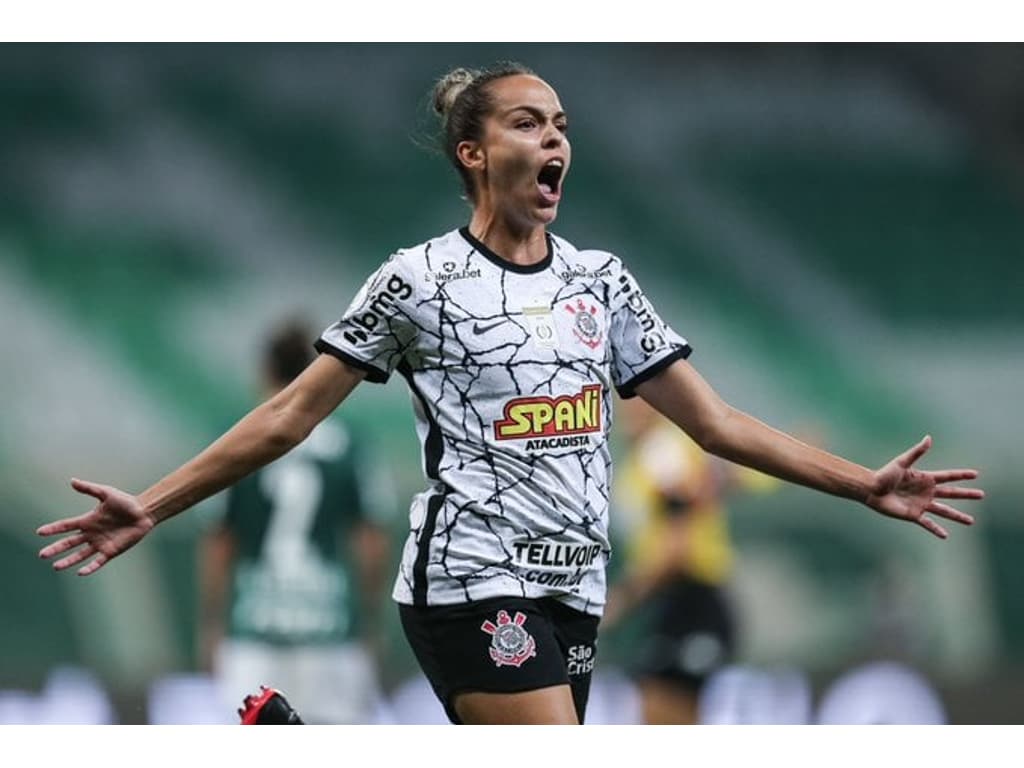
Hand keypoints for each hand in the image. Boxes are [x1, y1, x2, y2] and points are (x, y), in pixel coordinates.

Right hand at [37, 478, 155, 574]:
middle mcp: (91, 534)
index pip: (66, 526)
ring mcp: (100, 543)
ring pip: (80, 555)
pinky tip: (81, 572)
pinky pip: (98, 561)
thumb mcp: (106, 493)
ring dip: (68, 561)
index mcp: (88, 520)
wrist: (144, 512)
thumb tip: (72, 480)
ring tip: (56, 567)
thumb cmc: (126, 502)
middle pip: (69, 543)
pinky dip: (90, 567)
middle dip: (56, 548)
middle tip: (42, 555)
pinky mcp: (111, 551)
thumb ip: (89, 489)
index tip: (40, 532)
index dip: (53, 529)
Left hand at [866, 436, 983, 538]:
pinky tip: (945, 535)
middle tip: (981, 495)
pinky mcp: (913, 515)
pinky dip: (936, 529)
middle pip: (951, 494)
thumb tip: (929, 438)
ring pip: (944, 511)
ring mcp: (921, 504)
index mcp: (925, 478)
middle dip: (966, 494)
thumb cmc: (884, 474)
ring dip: (957, 516)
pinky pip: (928, 524)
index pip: (948, 476)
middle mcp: (926, 492)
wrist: (871, 490)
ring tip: (971, 521)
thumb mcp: (902, 462)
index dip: (961, 475)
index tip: (975, 474)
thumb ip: (916, 452)